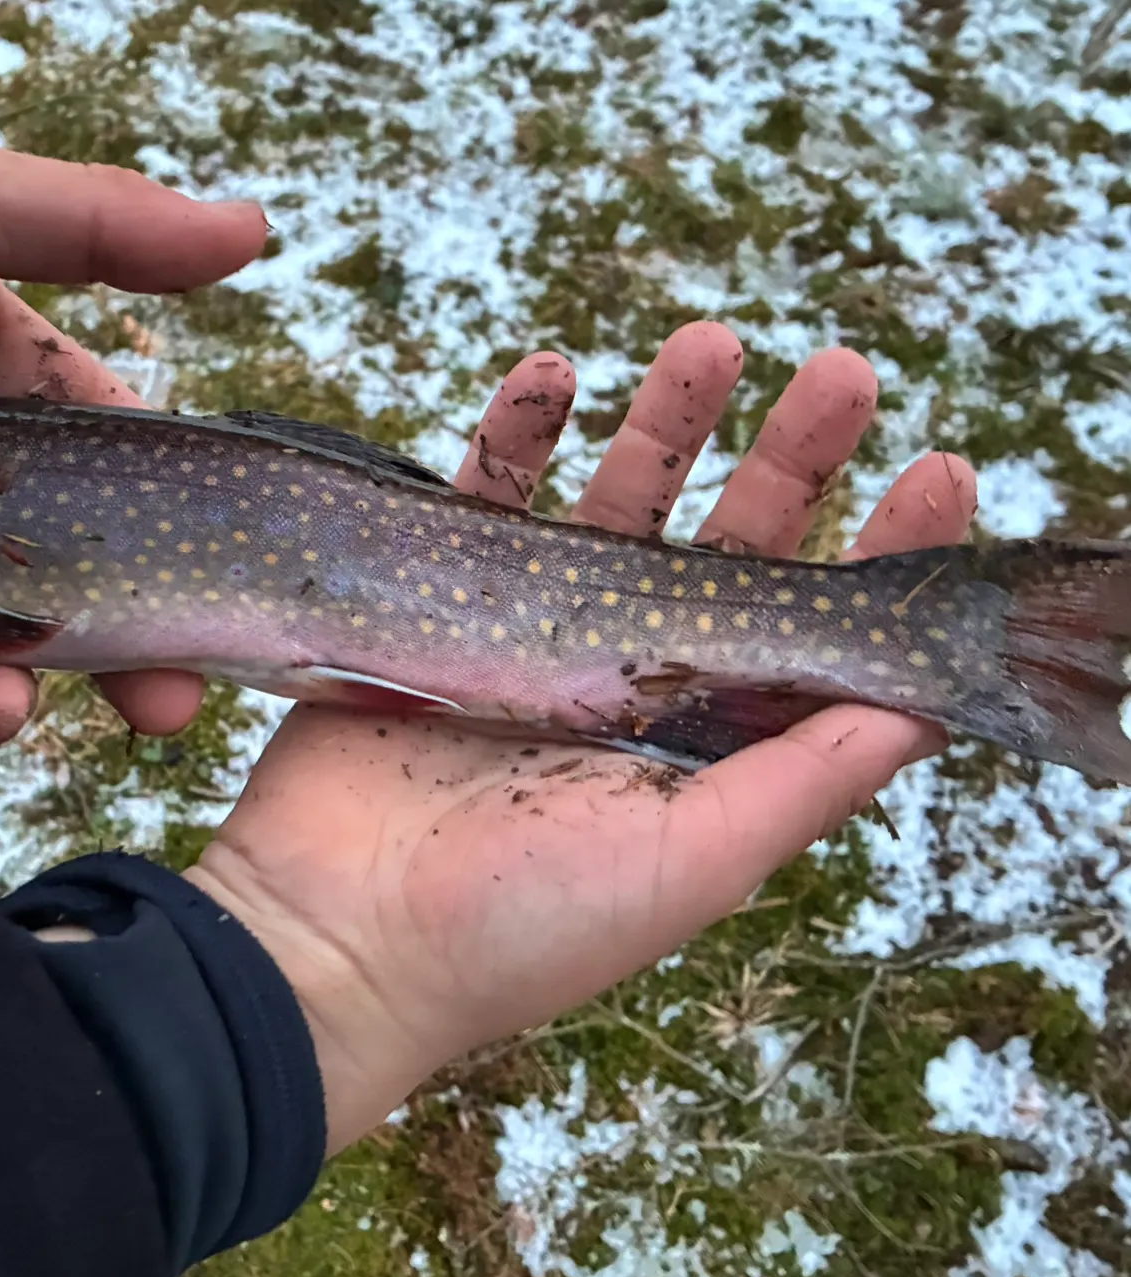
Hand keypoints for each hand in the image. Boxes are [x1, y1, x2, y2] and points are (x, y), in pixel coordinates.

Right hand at [184, 323, 978, 1153]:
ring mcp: (532, 630)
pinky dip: (518, 430)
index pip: (809, 630)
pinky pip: (485, 494)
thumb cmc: (521, 927)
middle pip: (723, 542)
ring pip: (614, 499)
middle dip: (787, 457)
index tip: (938, 469)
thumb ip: (803, 780)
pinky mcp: (441, 599)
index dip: (876, 553)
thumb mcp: (691, 863)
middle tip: (844, 375)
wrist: (338, 935)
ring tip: (711, 340)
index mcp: (698, 736)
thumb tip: (926, 706)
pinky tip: (553, 370)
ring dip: (665, 419)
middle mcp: (628, 674)